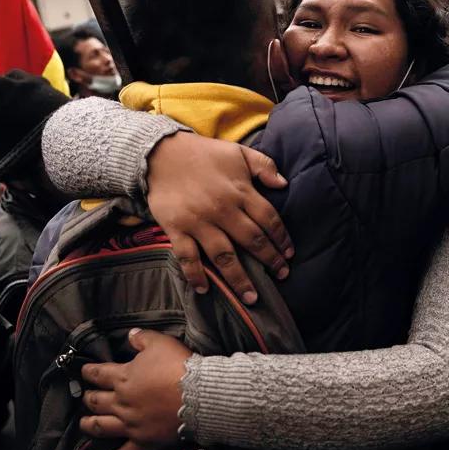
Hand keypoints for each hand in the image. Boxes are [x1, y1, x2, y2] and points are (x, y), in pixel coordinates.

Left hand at [80, 329, 191, 449]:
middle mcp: (121, 402)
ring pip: (102, 426)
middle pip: (96, 401)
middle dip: (88, 398)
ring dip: (90, 425)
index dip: (89, 372)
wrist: (198, 396)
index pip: (98, 374)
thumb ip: (142, 338)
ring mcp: (131, 424)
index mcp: (123, 378)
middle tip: (86, 397)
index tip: (84, 371)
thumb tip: (130, 335)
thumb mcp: (160, 343)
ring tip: (84, 424)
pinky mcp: (144, 440)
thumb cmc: (178, 367)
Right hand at [146, 132, 293, 303]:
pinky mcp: (176, 228)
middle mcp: (222, 209)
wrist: (159, 153)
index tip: (289, 254)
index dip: (281, 238)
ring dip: (239, 278)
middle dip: (269, 261)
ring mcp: (198, 221)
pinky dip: (195, 274)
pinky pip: (187, 256)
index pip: (268, 219)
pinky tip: (205, 289)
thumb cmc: (203, 153)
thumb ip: (264, 165)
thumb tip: (284, 184)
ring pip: (224, 255)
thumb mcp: (238, 152)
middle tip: (281, 276)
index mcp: (240, 191)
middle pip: (251, 240)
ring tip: (251, 297)